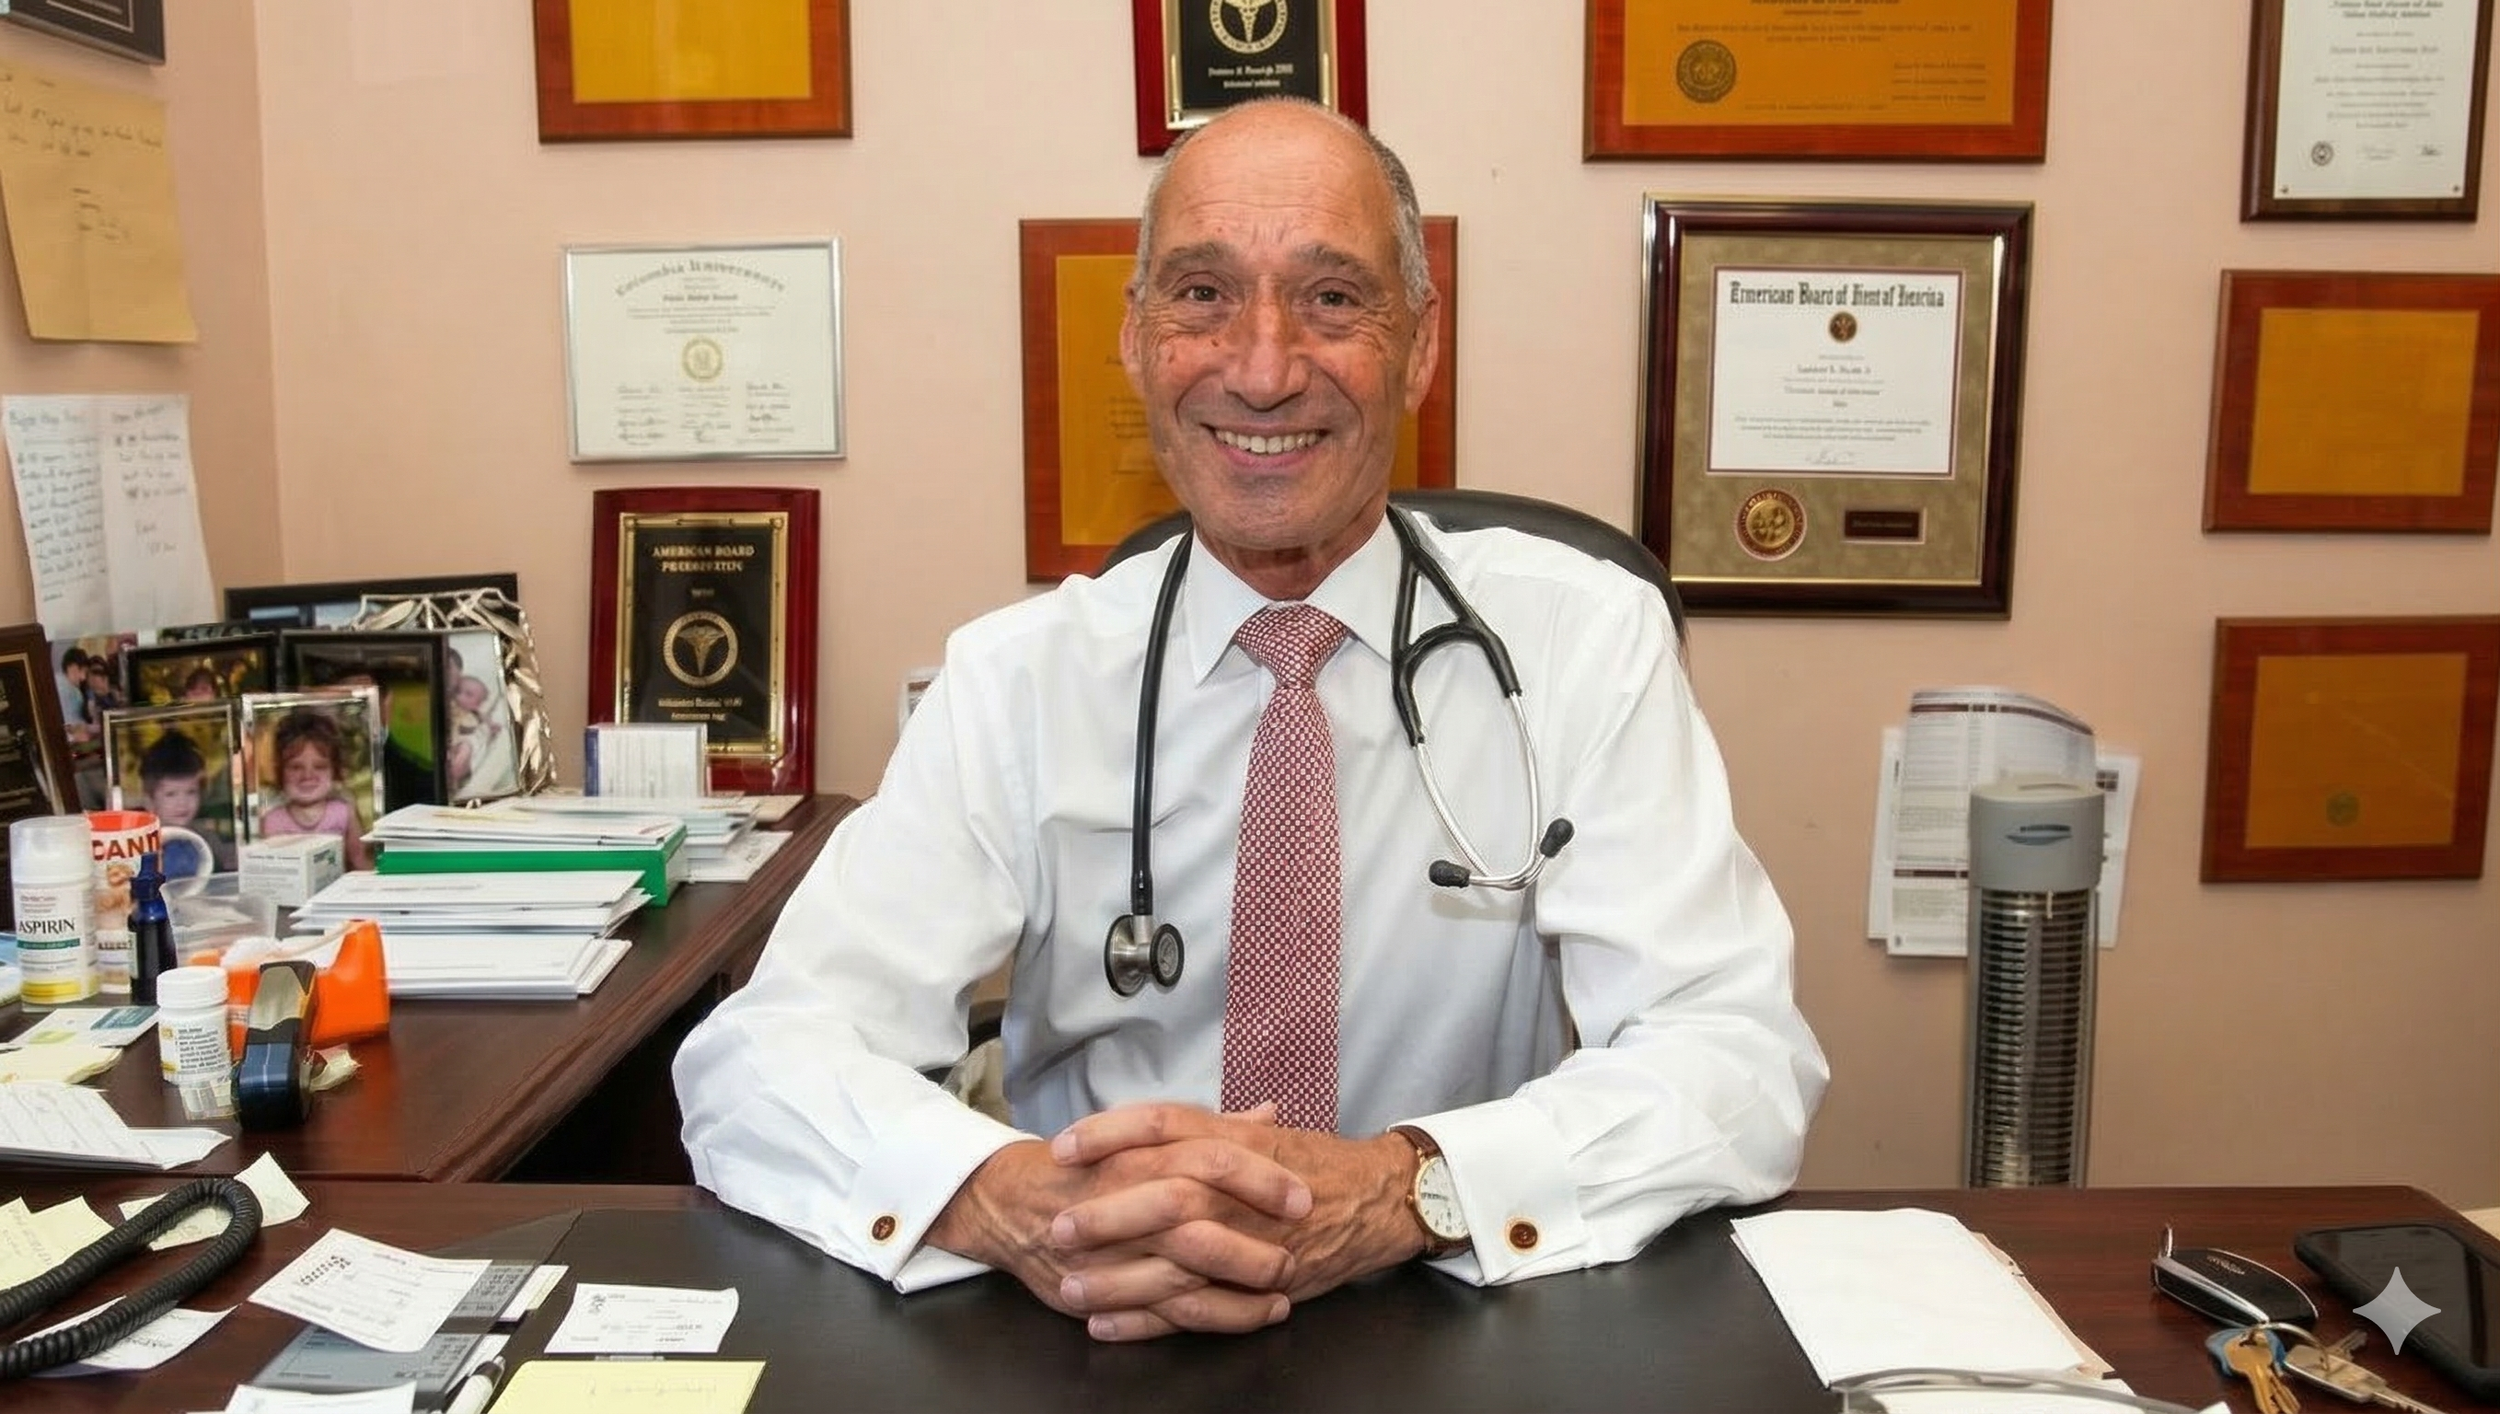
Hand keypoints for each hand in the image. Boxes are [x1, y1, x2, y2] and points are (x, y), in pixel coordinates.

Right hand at [926, 1103, 1315, 1339]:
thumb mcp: (1150, 1136)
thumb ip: (1213, 1128)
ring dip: (1241, 1282)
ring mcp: (1115, 1249)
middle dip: (1253, 1235)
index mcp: (1142, 1153)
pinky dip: (1214, 1318)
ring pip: (1185, 1271)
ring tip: (1287, 1286)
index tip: (1302, 1193)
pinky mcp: (1105, 1290)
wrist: (1014, 1202)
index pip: (1209, 1156)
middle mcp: (1127, 1198)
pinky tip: (1254, 1314)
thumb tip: (1269, 1115)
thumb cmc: (1093, 1166)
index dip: (1260, 1176)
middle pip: (1197, 1215)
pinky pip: (1167, 1312)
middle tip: (1299, 1247)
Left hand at [1047, 1104, 1423, 1338]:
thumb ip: (1207, 1128)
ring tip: (1068, 1286)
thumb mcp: (1260, 1135)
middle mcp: (1237, 1189)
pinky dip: (1147, 1321)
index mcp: (1233, 1141)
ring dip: (1116, 1278)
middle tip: (1057, 1225)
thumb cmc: (1314, 1164)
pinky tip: (1106, 1324)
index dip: (1108, 1134)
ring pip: (1174, 1261)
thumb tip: (1152, 1123)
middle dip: (1105, 1213)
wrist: (1374, 1201)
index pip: (1162, 1124)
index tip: (1063, 1147)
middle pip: (1161, 1193)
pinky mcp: (1254, 1286)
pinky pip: (1194, 1310)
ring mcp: (1247, 1241)